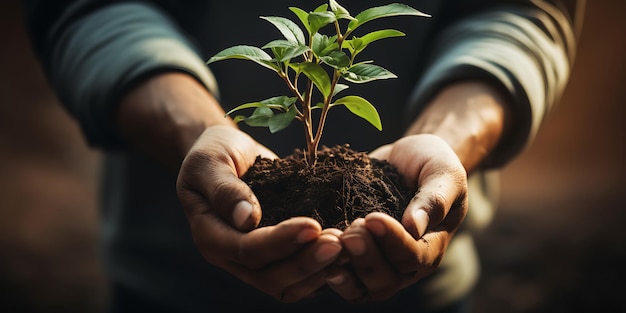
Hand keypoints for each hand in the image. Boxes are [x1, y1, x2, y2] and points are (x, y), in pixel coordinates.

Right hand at [176, 125, 343, 301]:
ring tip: (347, 247)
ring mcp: (256, 260)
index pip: (248, 250)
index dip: (281, 241)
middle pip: (271, 277)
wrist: (226, 152)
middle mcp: (232, 256)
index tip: (312, 225)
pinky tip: (348, 251)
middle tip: (338, 242)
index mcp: (211, 236)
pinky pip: (301, 276)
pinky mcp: (277, 255)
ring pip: (288, 284)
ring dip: (319, 270)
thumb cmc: (214, 152)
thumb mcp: (209, 162)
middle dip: (306, 262)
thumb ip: (224, 189)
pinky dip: (324, 269)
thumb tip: (246, 218)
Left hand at [324, 134, 467, 301]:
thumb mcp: (443, 174)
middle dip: (365, 259)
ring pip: (361, 287)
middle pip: (385, 281)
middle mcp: (404, 263)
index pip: (413, 257)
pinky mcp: (354, 256)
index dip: (392, 241)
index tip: (373, 218)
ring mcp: (378, 262)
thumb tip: (414, 227)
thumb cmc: (432, 164)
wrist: (408, 158)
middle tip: (350, 231)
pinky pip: (341, 274)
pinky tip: (313, 249)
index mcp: (431, 246)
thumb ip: (434, 199)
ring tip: (329, 242)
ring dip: (343, 268)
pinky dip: (326, 267)